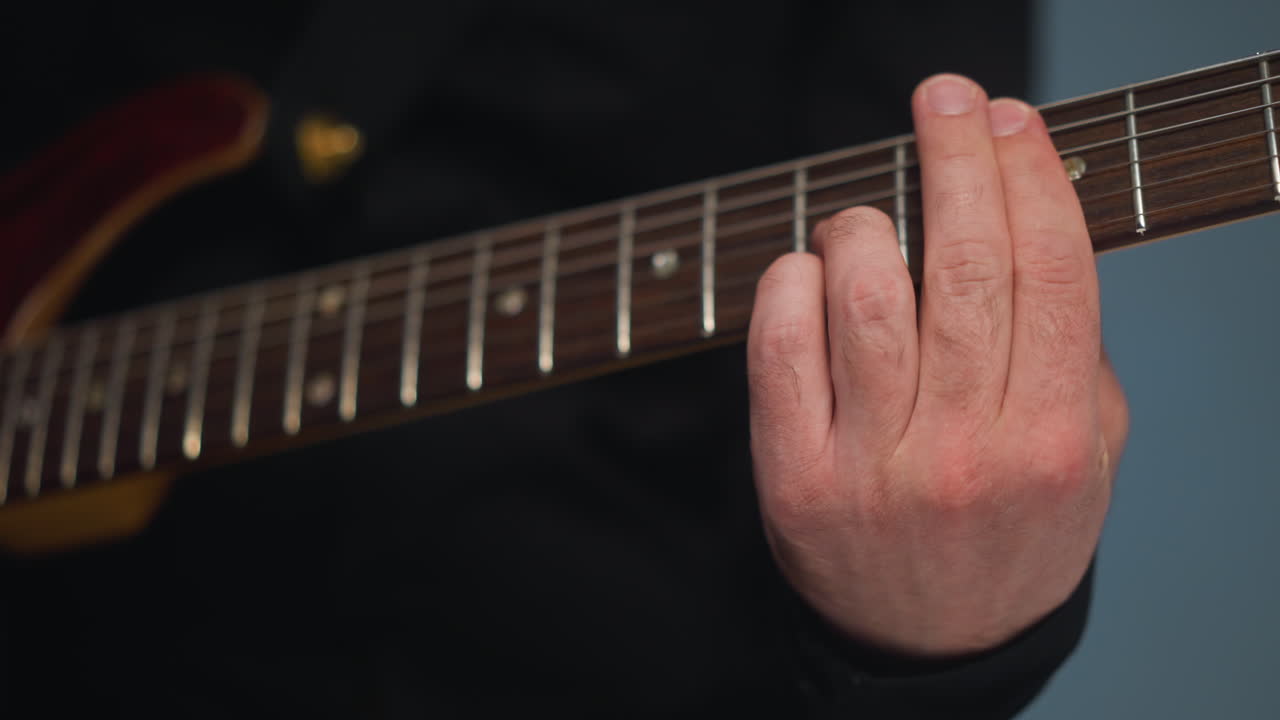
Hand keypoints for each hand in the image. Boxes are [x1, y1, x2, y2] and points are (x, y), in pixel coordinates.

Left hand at [746, 74, 1129, 656]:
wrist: (932, 648)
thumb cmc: (1012, 538)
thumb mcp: (1084, 465)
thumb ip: (1078, 360)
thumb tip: (1034, 239)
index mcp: (1051, 441)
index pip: (1051, 275)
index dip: (1032, 179)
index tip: (1011, 120)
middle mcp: (964, 451)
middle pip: (963, 267)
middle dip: (956, 159)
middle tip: (945, 98)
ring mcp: (872, 467)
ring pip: (865, 295)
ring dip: (864, 224)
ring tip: (869, 214)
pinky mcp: (792, 478)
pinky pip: (780, 347)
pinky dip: (790, 283)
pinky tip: (807, 270)